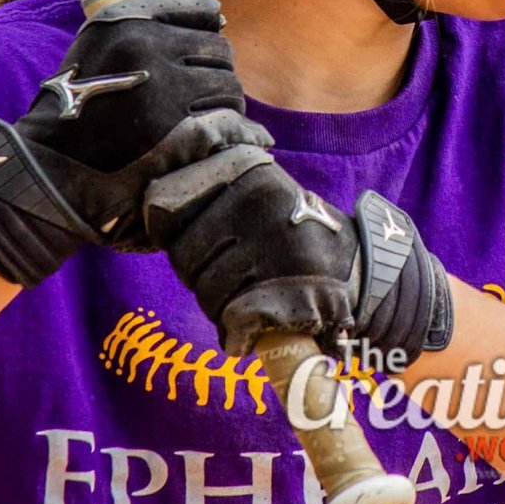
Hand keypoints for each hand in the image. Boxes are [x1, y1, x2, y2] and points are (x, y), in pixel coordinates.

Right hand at [0, 0, 270, 285]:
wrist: (45, 174)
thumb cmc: (75, 110)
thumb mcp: (97, 47)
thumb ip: (147, 24)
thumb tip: (217, 15)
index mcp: (123, 19)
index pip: (201, 5)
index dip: (205, 29)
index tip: (195, 52)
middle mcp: (144, 47)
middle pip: (220, 50)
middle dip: (212, 74)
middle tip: (192, 99)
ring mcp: (162, 92)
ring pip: (230, 88)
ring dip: (222, 107)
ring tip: (195, 123)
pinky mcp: (178, 137)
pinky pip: (231, 123)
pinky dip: (237, 133)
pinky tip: (232, 140)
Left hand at [144, 151, 453, 365]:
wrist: (358, 271)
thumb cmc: (290, 235)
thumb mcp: (254, 193)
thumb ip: (204, 192)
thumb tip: (146, 207)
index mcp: (245, 168)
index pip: (163, 209)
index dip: (178, 237)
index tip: (208, 244)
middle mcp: (259, 198)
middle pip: (183, 257)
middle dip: (200, 275)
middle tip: (238, 275)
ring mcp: (274, 244)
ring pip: (205, 292)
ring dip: (221, 306)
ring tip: (254, 294)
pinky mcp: (288, 291)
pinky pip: (233, 320)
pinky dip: (238, 335)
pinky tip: (250, 332)